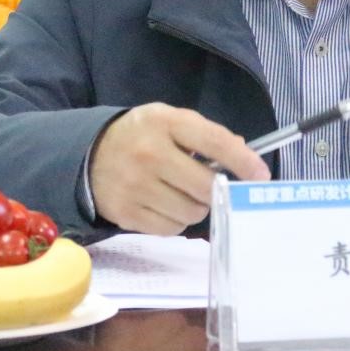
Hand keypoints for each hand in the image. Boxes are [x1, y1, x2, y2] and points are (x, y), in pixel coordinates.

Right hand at [89, 103, 269, 234]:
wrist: (88, 155)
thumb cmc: (142, 136)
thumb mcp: (170, 121)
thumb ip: (205, 134)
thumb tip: (244, 154)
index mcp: (164, 122)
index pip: (214, 142)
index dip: (243, 161)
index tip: (260, 175)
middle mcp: (148, 153)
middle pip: (205, 186)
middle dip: (216, 191)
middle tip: (213, 187)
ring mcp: (135, 185)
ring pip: (191, 212)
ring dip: (196, 207)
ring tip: (181, 193)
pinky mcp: (125, 213)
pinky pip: (170, 229)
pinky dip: (175, 221)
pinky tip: (164, 204)